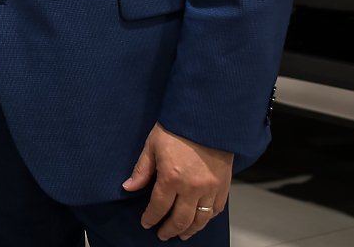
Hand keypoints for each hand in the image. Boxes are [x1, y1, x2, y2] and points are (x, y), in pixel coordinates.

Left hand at [122, 123, 231, 239]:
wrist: (206, 118)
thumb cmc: (177, 128)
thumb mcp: (152, 145)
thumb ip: (142, 170)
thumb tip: (129, 187)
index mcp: (171, 178)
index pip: (159, 206)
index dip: (151, 218)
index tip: (146, 223)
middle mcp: (192, 188)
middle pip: (181, 219)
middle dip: (170, 230)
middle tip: (163, 235)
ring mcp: (211, 188)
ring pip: (201, 219)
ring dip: (190, 230)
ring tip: (182, 235)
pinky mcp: (224, 185)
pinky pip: (216, 209)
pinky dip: (208, 218)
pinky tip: (201, 220)